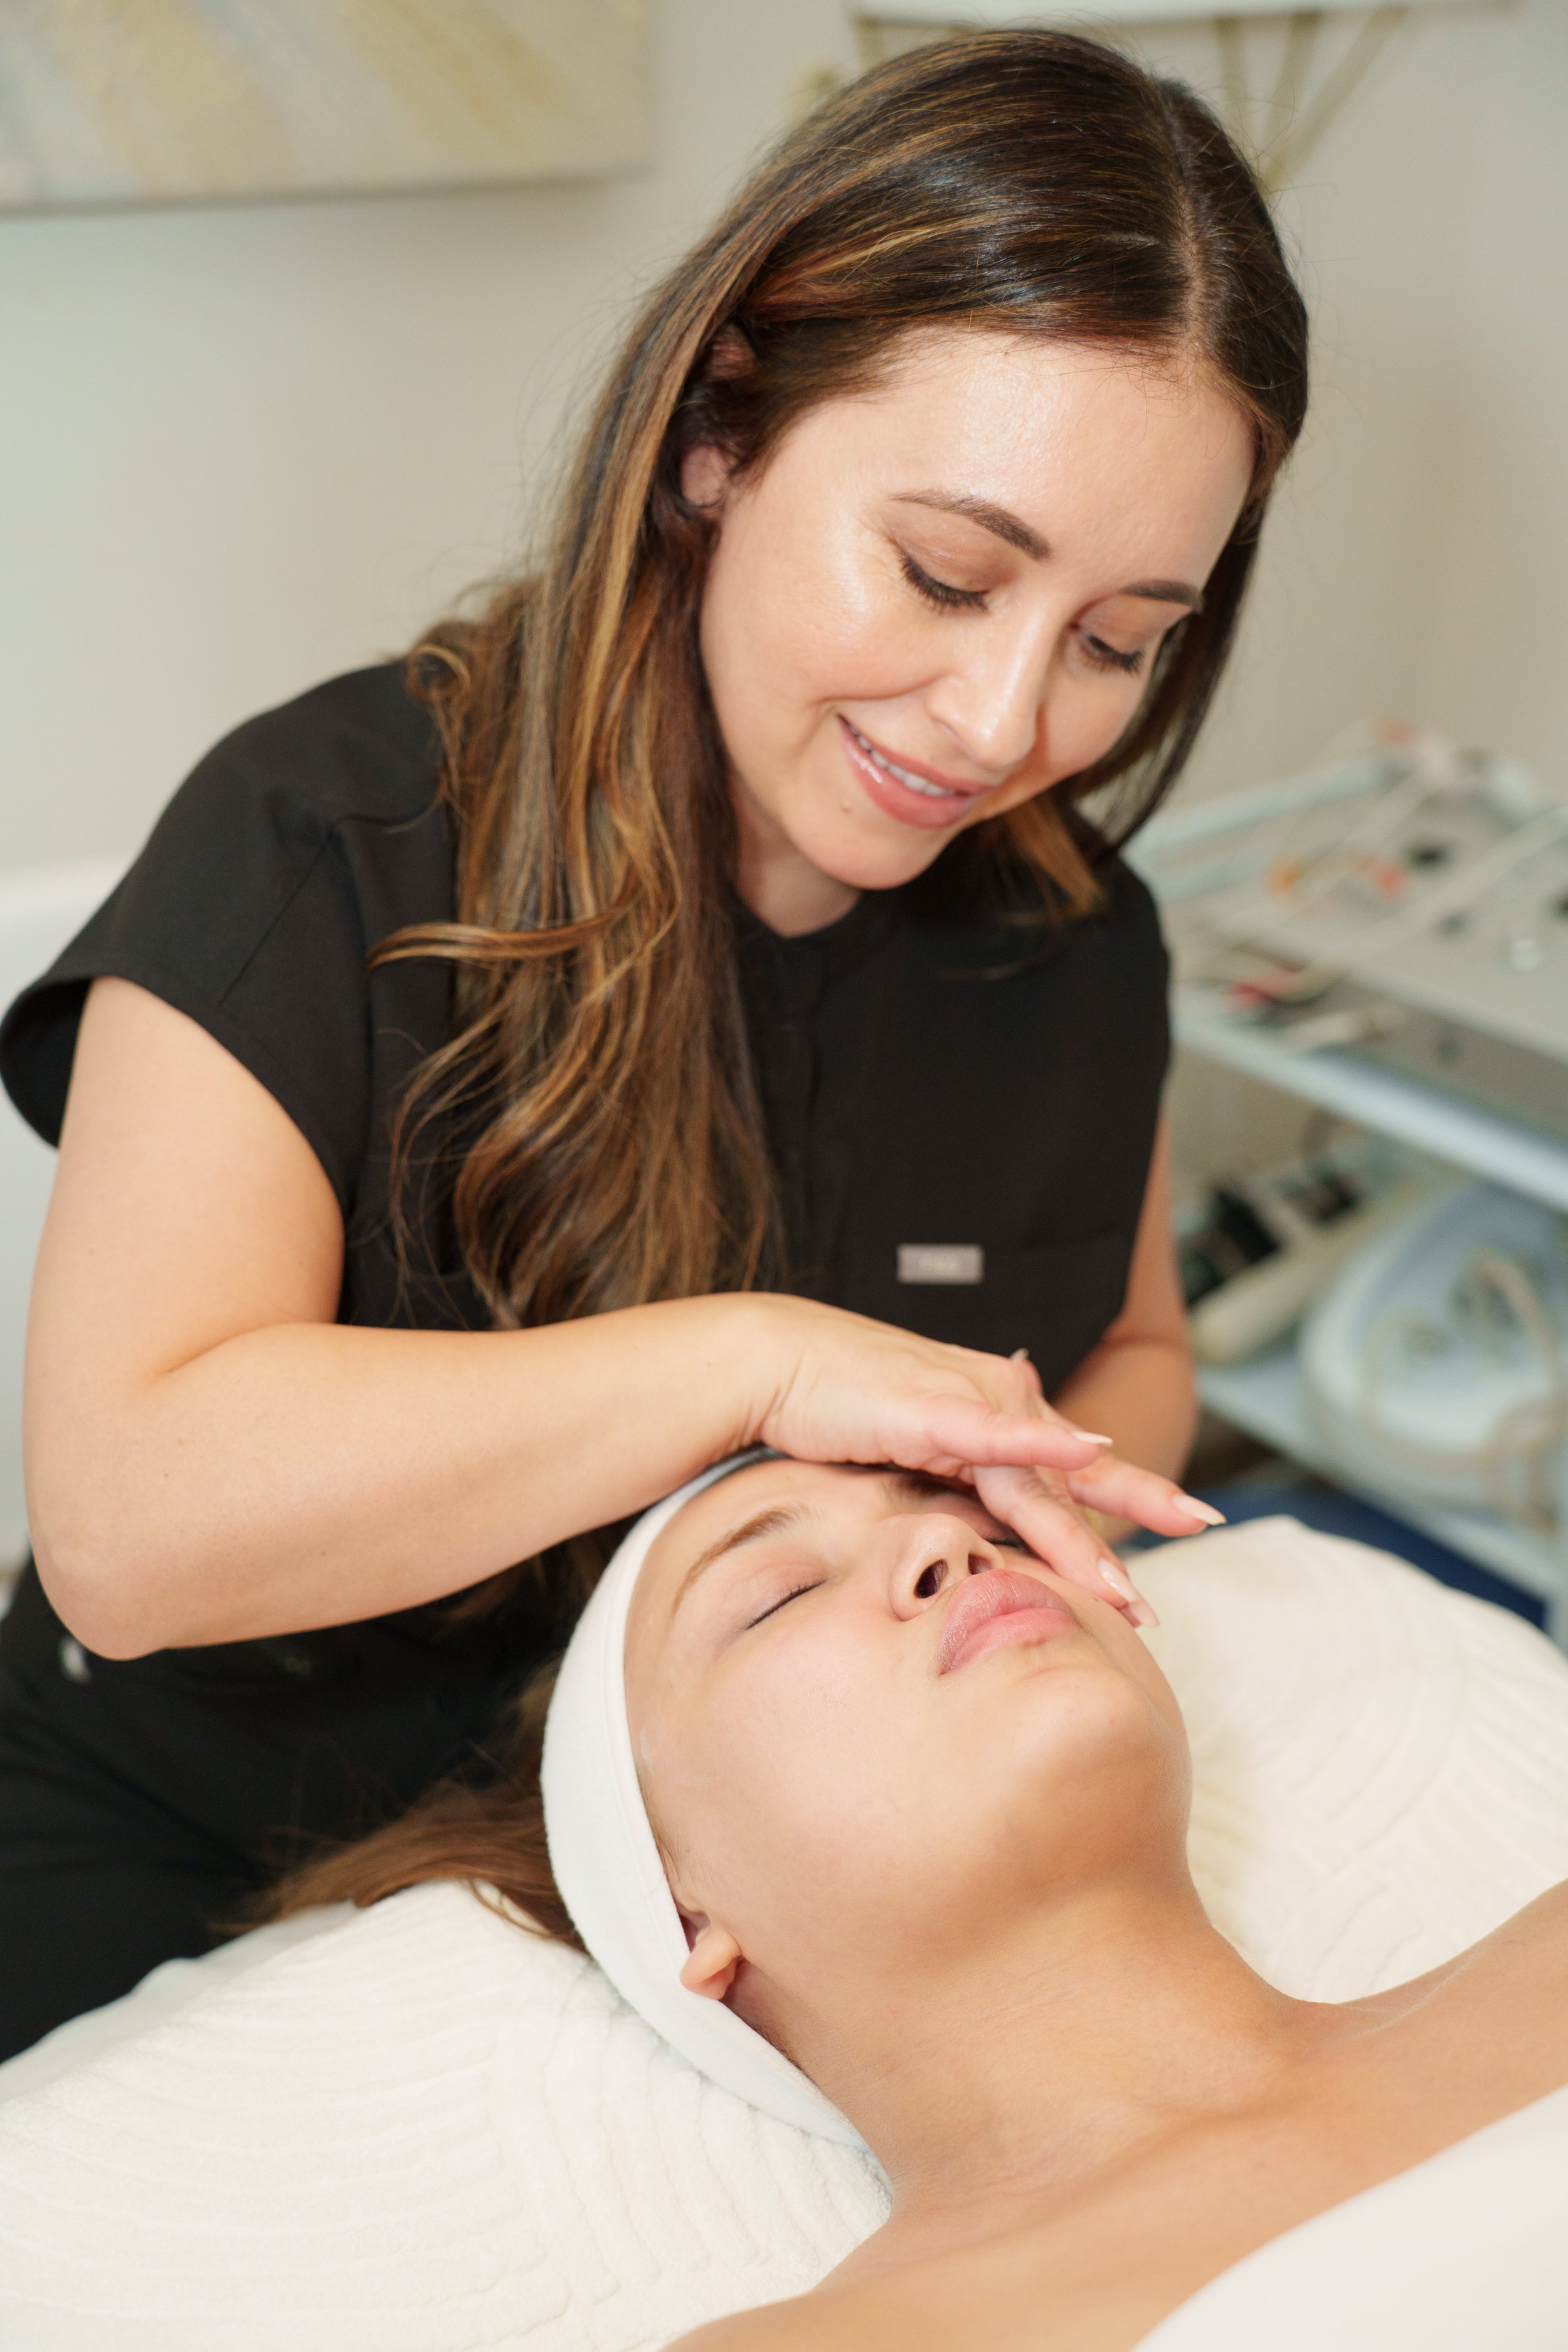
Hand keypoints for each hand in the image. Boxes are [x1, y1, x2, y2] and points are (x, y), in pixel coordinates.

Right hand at [746, 1300, 1222, 1626]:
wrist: (778, 1361)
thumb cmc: (837, 1412)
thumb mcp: (913, 1460)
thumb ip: (958, 1489)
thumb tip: (983, 1540)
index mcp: (1002, 1416)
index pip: (1073, 1475)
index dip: (1132, 1499)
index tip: (1187, 1524)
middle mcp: (1003, 1401)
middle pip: (1075, 1482)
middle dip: (1134, 1519)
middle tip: (1187, 1553)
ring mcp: (972, 1402)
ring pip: (1040, 1483)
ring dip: (1081, 1538)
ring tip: (1123, 1590)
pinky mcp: (934, 1408)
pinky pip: (996, 1437)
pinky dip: (1040, 1445)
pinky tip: (1084, 1452)